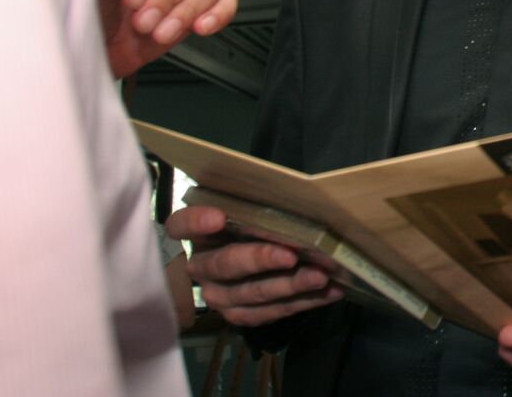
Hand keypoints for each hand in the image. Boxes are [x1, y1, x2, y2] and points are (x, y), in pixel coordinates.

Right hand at [166, 206, 342, 326]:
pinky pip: (270, 312)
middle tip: (291, 255)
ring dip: (289, 285)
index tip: (218, 217)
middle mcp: (202, 267)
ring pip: (251, 293)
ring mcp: (219, 296)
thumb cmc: (256, 226)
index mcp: (199, 234)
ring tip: (320, 276)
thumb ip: (257, 206)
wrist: (254, 265)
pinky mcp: (240, 315)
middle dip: (260, 259)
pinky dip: (304, 302)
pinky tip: (330, 291)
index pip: (181, 225)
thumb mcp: (251, 210)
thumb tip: (297, 195)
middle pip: (225, 264)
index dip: (196, 222)